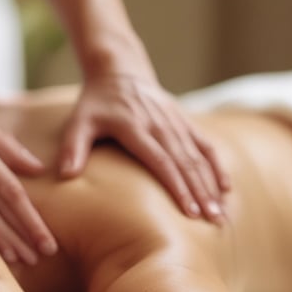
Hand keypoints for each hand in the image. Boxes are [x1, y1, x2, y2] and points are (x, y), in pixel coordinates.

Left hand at [58, 74, 230, 222]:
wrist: (120, 71)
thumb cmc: (96, 103)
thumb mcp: (79, 121)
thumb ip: (73, 147)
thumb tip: (66, 175)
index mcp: (136, 126)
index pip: (161, 160)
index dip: (177, 186)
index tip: (189, 210)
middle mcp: (160, 124)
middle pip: (185, 163)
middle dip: (201, 193)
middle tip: (213, 220)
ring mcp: (176, 123)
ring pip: (199, 157)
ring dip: (211, 185)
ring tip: (221, 213)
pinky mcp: (185, 122)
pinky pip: (206, 146)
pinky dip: (217, 167)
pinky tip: (226, 189)